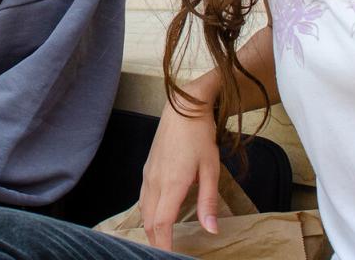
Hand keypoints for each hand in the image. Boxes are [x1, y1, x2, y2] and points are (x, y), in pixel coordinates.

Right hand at [139, 93, 220, 250]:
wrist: (183, 109)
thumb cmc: (199, 137)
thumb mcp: (211, 169)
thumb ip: (208, 202)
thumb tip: (211, 230)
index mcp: (171, 184)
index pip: (162, 224)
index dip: (164, 245)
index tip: (169, 257)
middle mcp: (155, 182)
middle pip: (149, 222)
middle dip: (156, 242)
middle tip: (166, 254)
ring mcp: (148, 175)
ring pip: (143, 211)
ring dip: (150, 230)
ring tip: (161, 243)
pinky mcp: (147, 169)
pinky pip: (143, 199)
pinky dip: (147, 215)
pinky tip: (155, 218)